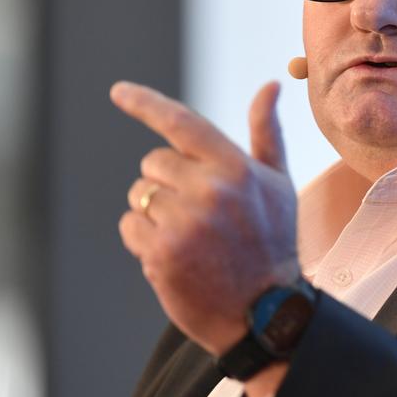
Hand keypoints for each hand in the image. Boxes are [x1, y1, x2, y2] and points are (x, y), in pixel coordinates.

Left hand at [114, 80, 299, 356]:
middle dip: (166, 183)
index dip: (146, 103)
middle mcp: (211, 189)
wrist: (265, 311)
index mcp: (236, 167)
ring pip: (139, 195)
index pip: (183, 122)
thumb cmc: (270, 241)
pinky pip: (129, 226)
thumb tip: (270, 85)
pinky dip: (143, 239)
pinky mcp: (162, 252)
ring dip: (155, 213)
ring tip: (190, 238)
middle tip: (197, 214)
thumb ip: (266, 133)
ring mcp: (185, 221)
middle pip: (153, 163)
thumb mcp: (277, 184)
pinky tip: (175, 254)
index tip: (119, 91)